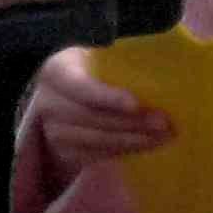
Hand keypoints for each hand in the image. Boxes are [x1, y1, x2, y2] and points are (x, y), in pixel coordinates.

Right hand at [31, 45, 171, 175]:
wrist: (66, 94)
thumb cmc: (91, 69)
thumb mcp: (97, 56)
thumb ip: (119, 61)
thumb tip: (160, 61)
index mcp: (56, 72)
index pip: (81, 87)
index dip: (108, 97)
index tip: (136, 104)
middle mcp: (48, 103)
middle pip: (92, 118)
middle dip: (130, 122)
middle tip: (163, 123)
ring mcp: (54, 132)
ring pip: (97, 140)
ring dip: (133, 140)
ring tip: (163, 136)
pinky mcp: (64, 153)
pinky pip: (98, 156)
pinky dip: (125, 151)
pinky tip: (148, 144)